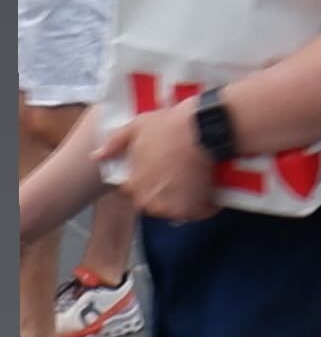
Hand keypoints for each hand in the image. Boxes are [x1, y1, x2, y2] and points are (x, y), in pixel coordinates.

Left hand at [97, 101, 216, 222]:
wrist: (203, 127)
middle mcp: (152, 203)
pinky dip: (203, 204)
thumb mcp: (137, 126)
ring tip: (194, 180)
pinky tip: (208, 189)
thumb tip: (96, 156)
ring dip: (184, 200)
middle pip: (156, 202)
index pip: (136, 190)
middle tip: (178, 172)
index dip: (148, 177)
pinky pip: (199, 211)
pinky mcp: (197, 209)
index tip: (160, 166)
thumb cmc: (168, 125)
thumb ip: (115, 143)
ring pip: (177, 208)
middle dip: (165, 192)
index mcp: (135, 186)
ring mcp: (175, 208)